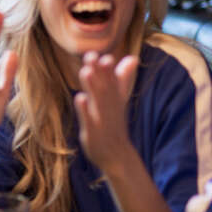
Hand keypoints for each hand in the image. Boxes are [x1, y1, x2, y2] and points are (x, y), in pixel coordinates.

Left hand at [74, 52, 137, 170]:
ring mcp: (102, 120)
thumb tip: (132, 58)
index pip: (111, 82)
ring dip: (92, 87)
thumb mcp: (119, 101)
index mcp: (114, 100)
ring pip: (97, 102)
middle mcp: (109, 109)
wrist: (117, 156)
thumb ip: (122, 79)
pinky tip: (79, 98)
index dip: (106, 69)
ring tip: (86, 71)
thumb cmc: (114, 125)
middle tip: (91, 55)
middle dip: (98, 73)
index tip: (102, 55)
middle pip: (104, 88)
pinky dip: (84, 110)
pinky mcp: (93, 133)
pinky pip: (89, 120)